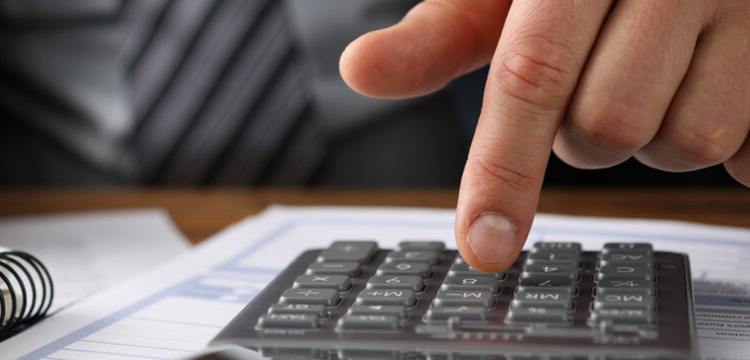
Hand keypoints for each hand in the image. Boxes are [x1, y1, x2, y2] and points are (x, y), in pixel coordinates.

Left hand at [340, 1, 749, 270]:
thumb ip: (444, 33)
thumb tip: (361, 69)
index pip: (531, 77)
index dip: (502, 168)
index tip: (483, 244)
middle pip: (605, 128)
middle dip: (580, 140)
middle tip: (588, 91)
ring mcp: (746, 8)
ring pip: (682, 145)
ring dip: (651, 139)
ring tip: (651, 79)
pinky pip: (747, 148)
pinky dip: (724, 139)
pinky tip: (709, 85)